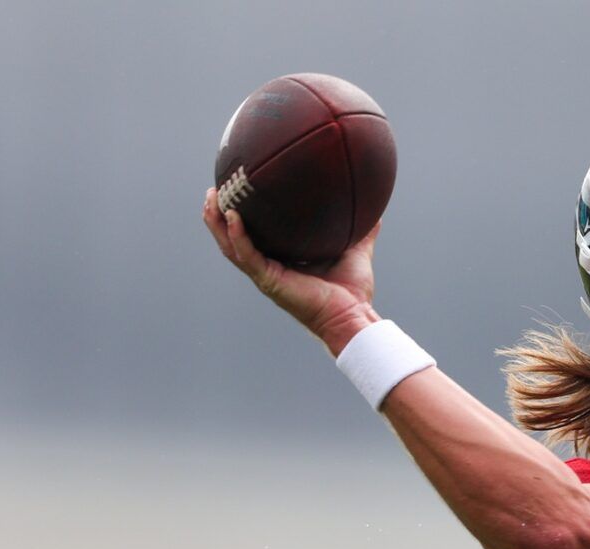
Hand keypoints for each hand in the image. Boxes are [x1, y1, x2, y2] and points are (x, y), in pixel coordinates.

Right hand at [201, 187, 381, 355]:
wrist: (354, 317)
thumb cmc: (353, 293)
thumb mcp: (357, 252)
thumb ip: (364, 232)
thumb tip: (378, 212)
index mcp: (281, 261)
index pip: (253, 235)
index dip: (240, 216)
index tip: (235, 191)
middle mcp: (269, 268)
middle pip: (232, 239)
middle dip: (217, 216)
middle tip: (212, 191)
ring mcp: (266, 276)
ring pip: (231, 247)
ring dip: (217, 223)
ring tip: (211, 199)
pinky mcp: (270, 282)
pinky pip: (247, 256)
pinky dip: (238, 236)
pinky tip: (233, 217)